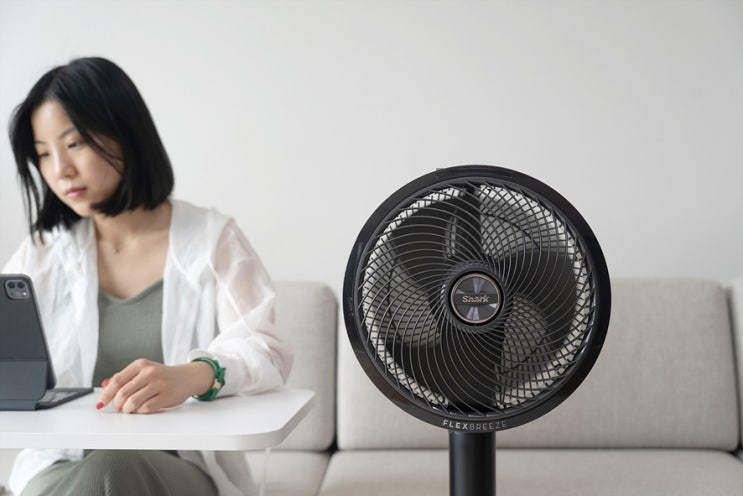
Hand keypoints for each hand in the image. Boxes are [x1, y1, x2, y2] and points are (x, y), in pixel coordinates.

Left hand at [96, 358, 214, 413]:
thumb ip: (124, 377)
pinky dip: (140, 412)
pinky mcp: (166, 396)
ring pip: (132, 403)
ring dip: (127, 410)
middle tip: (119, 407)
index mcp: (140, 365)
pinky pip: (145, 409)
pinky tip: (142, 408)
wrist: (187, 377)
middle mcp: (149, 372)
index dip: (106, 394)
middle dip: (117, 405)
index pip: (117, 381)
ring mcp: (159, 384)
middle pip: (122, 393)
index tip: (100, 404)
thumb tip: (104, 385)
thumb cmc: (162, 376)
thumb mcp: (143, 371)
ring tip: (130, 409)